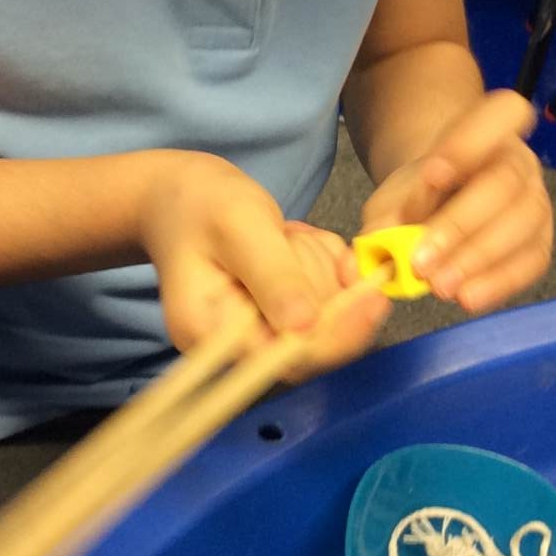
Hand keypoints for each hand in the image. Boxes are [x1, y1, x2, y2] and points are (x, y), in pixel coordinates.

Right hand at [141, 155, 389, 380]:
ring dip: (323, 270)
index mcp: (209, 332)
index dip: (335, 337)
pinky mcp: (277, 322)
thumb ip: (273, 275)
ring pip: (324, 320)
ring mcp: (256, 337)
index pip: (282, 360)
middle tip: (294, 236)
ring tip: (287, 234)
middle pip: (312, 343)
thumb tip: (306, 326)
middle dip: (325, 287)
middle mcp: (232, 349)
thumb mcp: (240, 225)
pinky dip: (325, 268)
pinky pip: (325, 306)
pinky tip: (297, 240)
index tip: (372, 299)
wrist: (183, 196)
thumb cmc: (202, 203)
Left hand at [359, 91, 552, 314]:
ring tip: (439, 286)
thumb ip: (382, 221)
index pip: (502, 114)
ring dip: (478, 258)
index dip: (470, 142)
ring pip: (522, 224)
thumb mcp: (393, 199)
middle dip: (460, 224)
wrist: (440, 209)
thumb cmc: (420, 196)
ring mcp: (537, 203)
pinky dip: (499, 283)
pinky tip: (468, 298)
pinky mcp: (540, 243)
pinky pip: (530, 262)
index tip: (431, 174)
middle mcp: (521, 162)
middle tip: (421, 261)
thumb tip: (367, 257)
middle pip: (504, 183)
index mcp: (490, 129)